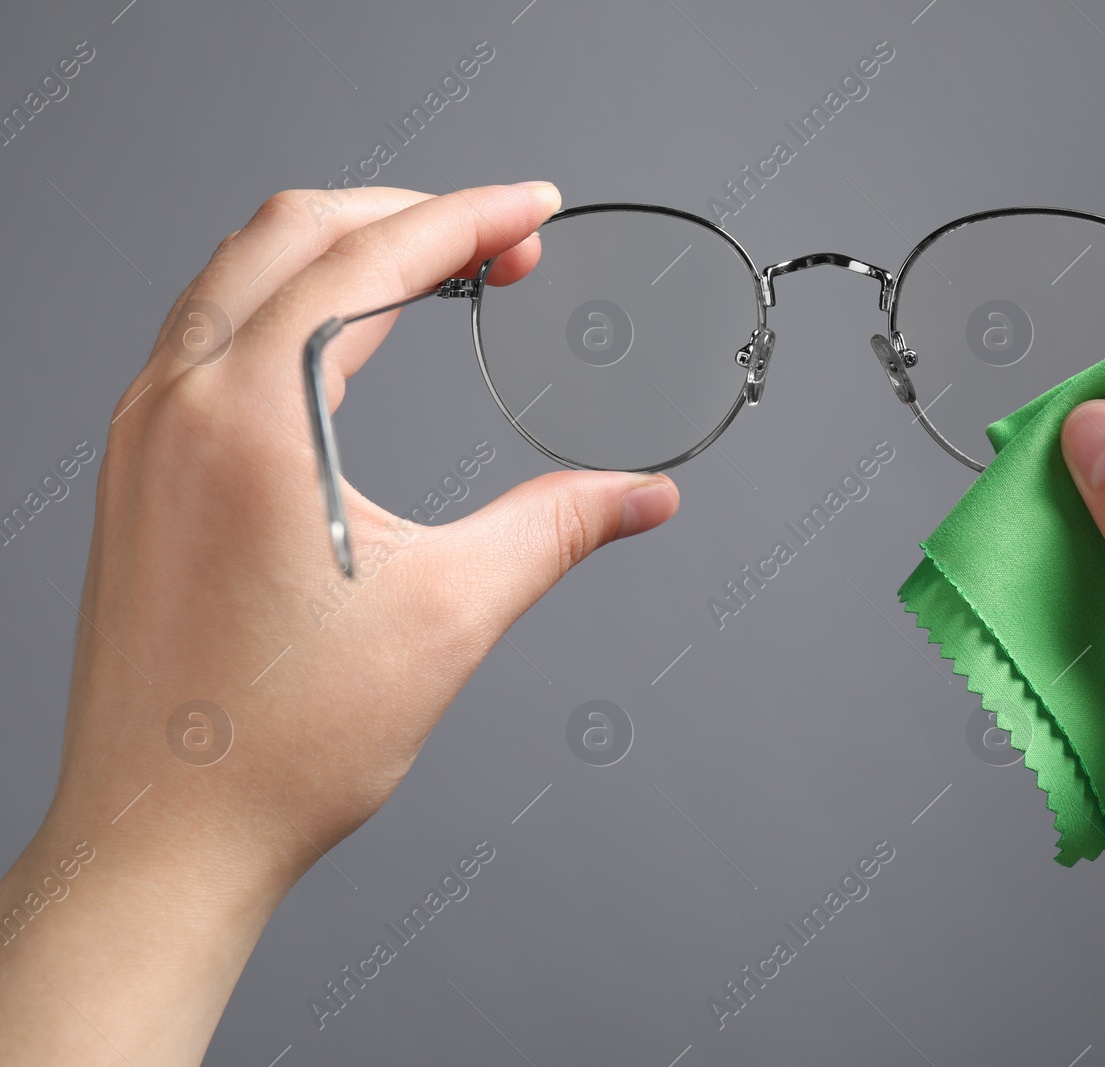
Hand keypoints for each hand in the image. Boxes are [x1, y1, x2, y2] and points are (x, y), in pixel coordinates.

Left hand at [0, 183, 679, 1064]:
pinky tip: (343, 348)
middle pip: (295, 229)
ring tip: (435, 277)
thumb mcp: (451, 616)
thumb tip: (641, 497)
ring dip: (344, 249)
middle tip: (504, 248)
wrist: (162, 837)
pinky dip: (289, 304)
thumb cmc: (280, 744)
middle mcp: (178, 401)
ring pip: (241, 271)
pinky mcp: (135, 472)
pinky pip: (209, 332)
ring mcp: (142, 433)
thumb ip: (558, 529)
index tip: (533, 211)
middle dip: (411, 215)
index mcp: (252, 414)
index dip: (470, 216)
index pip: (372, 255)